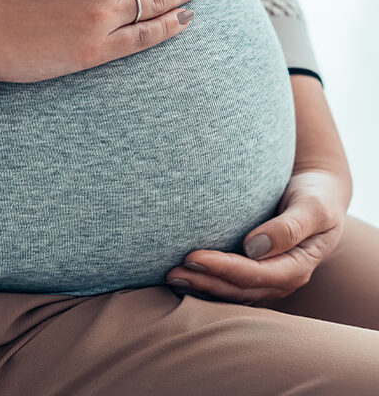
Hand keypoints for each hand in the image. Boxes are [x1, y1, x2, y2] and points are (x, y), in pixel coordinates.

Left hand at [165, 169, 349, 304]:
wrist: (317, 196)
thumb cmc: (315, 196)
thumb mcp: (313, 206)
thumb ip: (289, 227)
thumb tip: (254, 247)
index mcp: (297, 266)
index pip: (256, 274)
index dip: (223, 268)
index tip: (193, 256)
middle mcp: (280, 280)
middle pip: (239, 288)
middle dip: (205, 282)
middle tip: (172, 272)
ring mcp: (266, 281)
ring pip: (230, 293)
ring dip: (201, 287)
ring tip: (170, 277)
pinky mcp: (252, 275)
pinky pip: (227, 286)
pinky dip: (205, 284)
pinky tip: (182, 278)